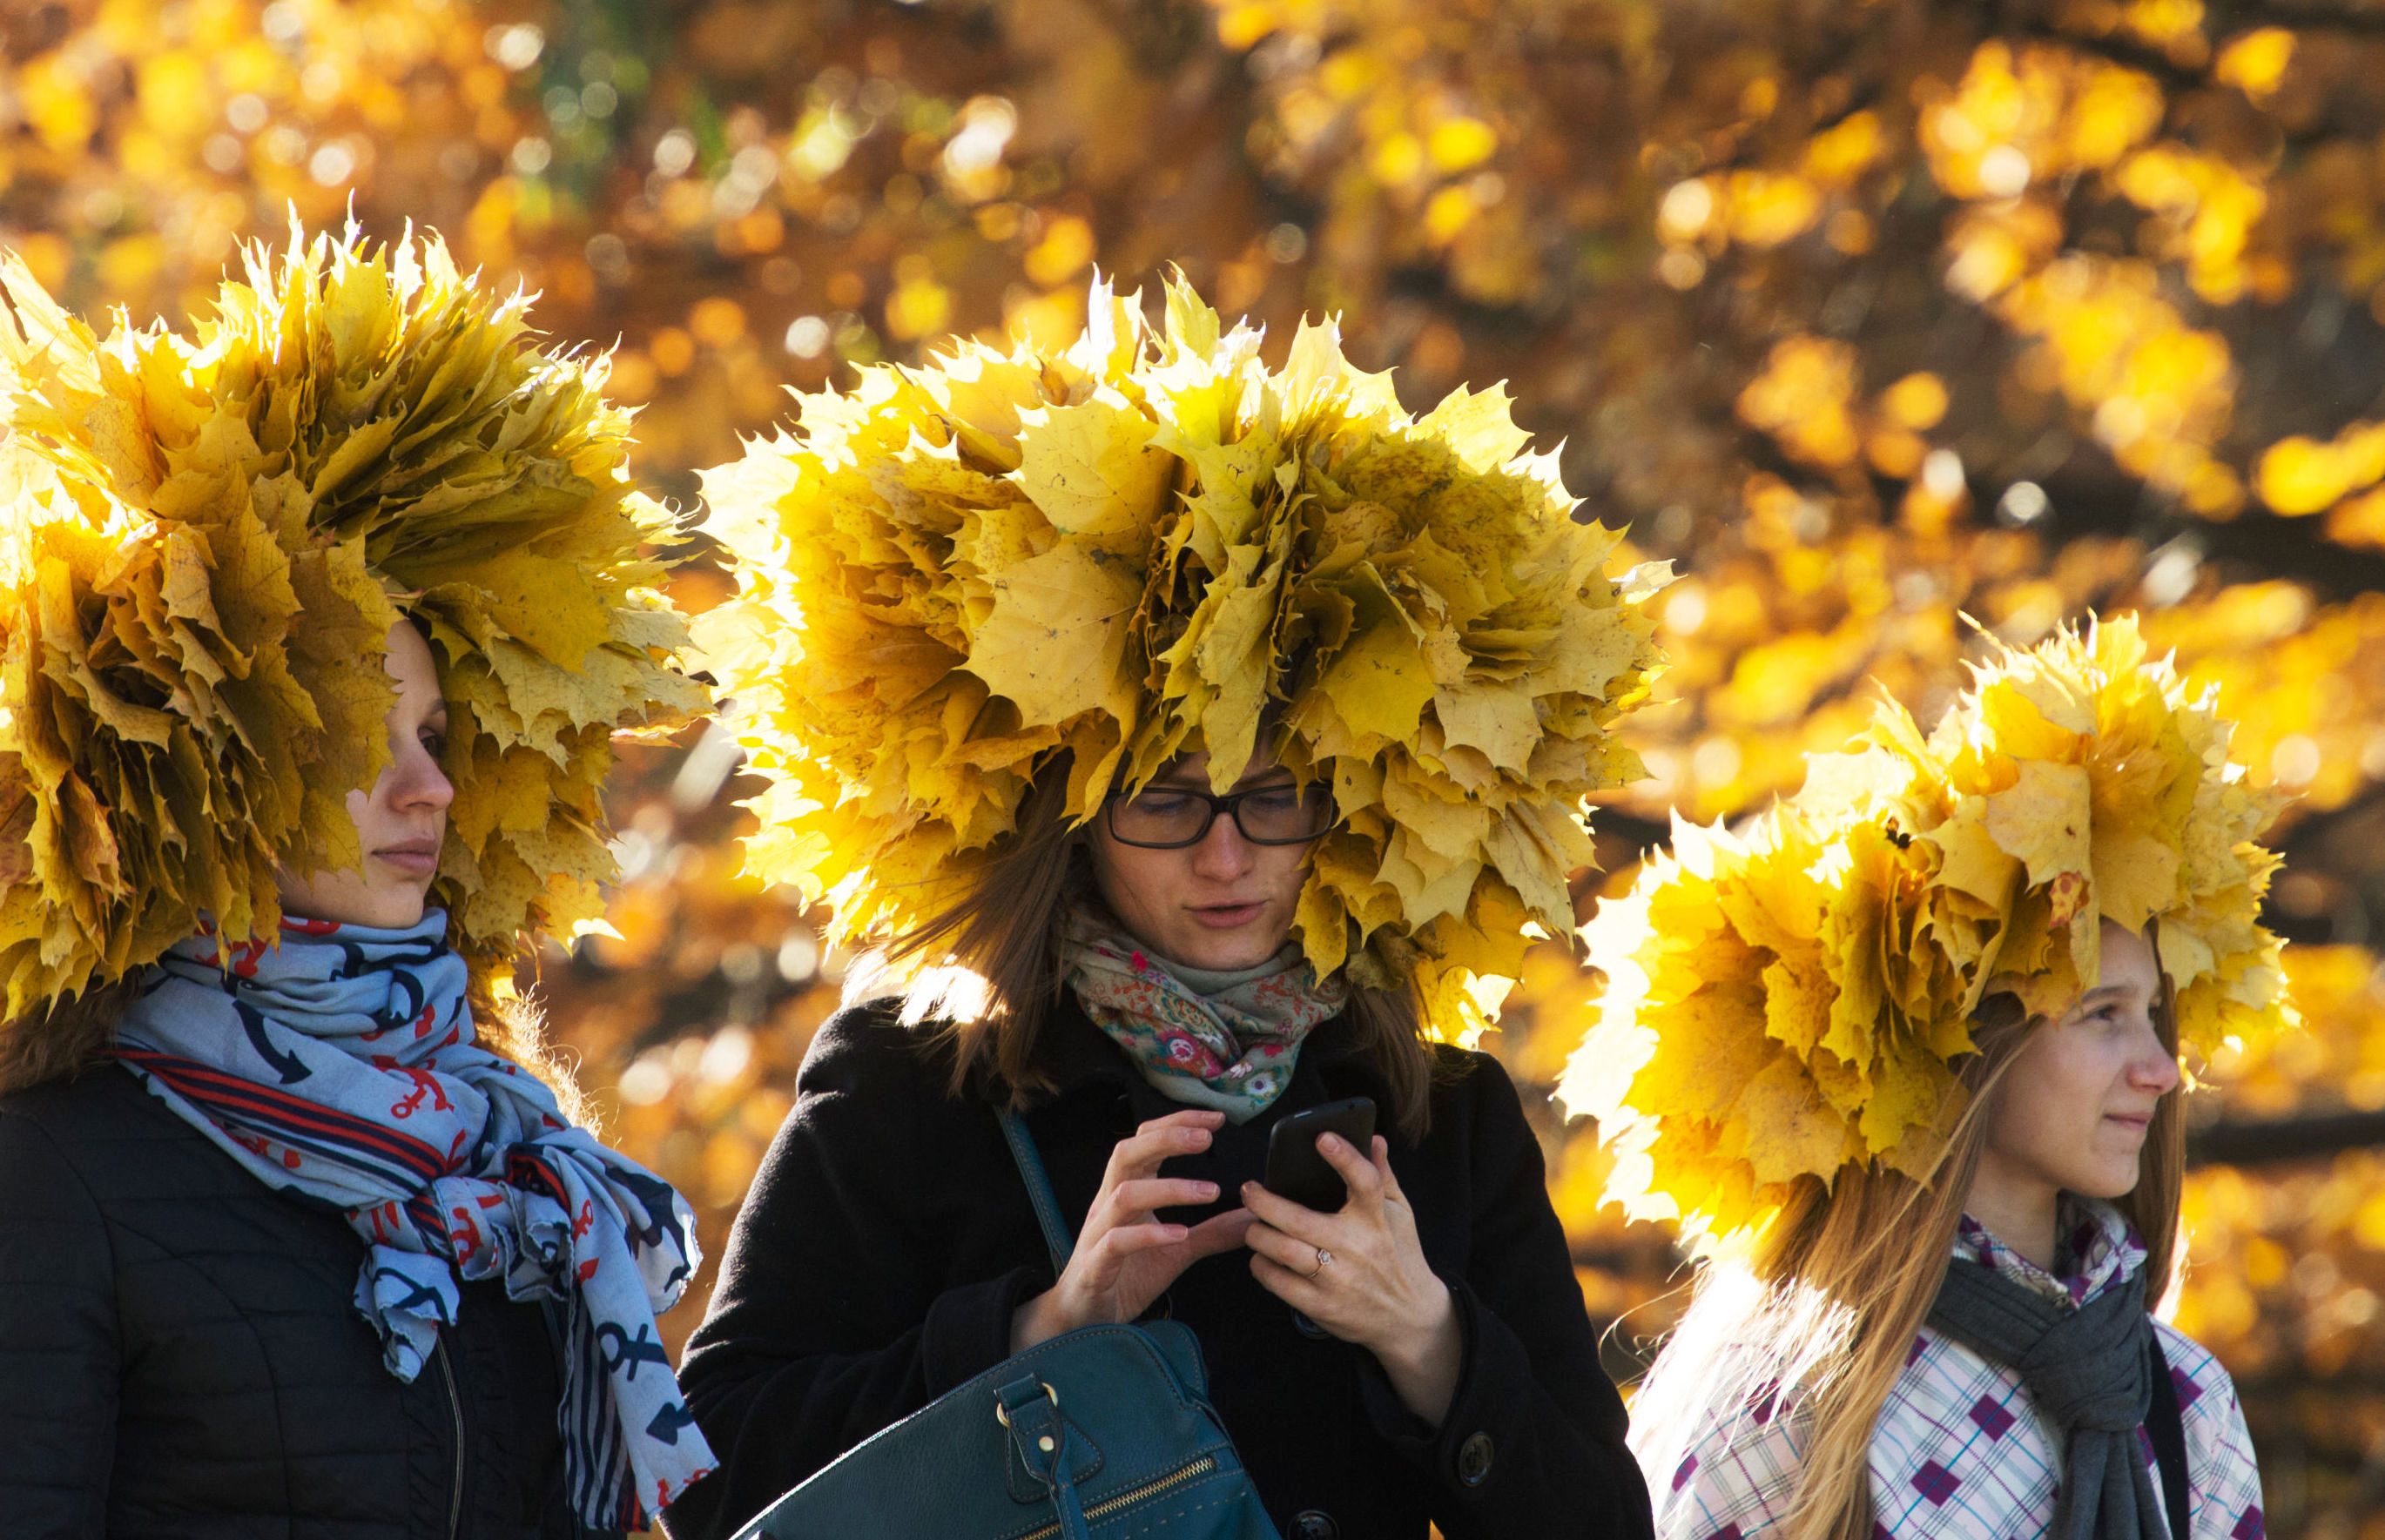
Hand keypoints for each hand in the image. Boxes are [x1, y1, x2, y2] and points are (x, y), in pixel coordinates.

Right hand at [1010, 1109, 1254, 1351]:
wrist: (1083, 1321)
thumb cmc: (1125, 1277)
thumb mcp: (1177, 1252)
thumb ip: (1212, 1232)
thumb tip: (1253, 1217)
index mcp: (1125, 1192)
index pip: (1145, 1141)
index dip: (1178, 1123)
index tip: (1216, 1119)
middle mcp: (1108, 1204)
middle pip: (1127, 1153)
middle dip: (1166, 1139)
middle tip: (1207, 1138)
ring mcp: (1099, 1233)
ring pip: (1125, 1194)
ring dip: (1169, 1188)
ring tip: (1209, 1192)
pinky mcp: (1096, 1265)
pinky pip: (1118, 1241)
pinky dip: (1150, 1234)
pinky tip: (1180, 1234)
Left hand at [1243, 1132, 1462, 1426]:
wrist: (1410, 1318)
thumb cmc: (1401, 1256)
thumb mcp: (1400, 1214)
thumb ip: (1383, 1176)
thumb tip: (1374, 1138)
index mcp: (1376, 1220)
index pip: (1364, 1182)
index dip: (1344, 1157)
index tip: (1322, 1137)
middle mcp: (1356, 1247)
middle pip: (1299, 1220)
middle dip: (1263, 1202)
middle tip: (1249, 1190)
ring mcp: (1337, 1279)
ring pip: (1282, 1251)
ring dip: (1257, 1234)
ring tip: (1252, 1225)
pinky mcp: (1322, 1306)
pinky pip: (1279, 1282)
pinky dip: (1262, 1266)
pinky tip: (1261, 1257)